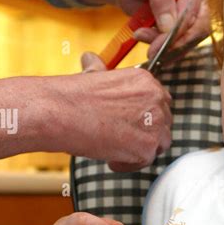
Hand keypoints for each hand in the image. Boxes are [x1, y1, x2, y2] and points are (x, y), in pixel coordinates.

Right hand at [55, 64, 171, 170]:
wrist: (60, 114)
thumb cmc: (71, 97)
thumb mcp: (91, 75)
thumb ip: (99, 70)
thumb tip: (92, 60)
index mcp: (145, 80)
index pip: (160, 101)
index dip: (146, 115)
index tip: (132, 122)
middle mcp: (155, 99)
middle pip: (164, 122)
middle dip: (146, 132)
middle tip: (124, 138)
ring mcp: (155, 124)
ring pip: (159, 143)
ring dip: (141, 149)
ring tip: (117, 150)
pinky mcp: (147, 147)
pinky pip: (146, 161)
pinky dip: (129, 164)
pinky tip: (111, 159)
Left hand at [64, 0, 209, 56]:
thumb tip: (170, 26)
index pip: (193, 15)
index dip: (178, 32)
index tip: (159, 43)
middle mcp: (196, 1)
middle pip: (195, 32)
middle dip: (172, 44)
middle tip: (150, 50)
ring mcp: (187, 16)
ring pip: (186, 43)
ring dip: (164, 47)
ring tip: (140, 35)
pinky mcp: (175, 28)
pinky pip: (175, 46)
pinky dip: (162, 49)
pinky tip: (145, 41)